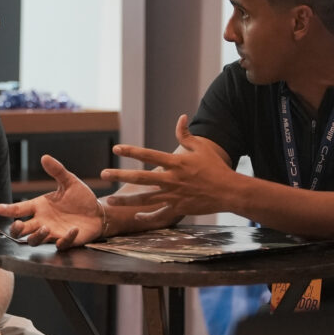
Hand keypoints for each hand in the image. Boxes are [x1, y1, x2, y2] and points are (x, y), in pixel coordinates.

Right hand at [0, 155, 103, 247]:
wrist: (98, 212)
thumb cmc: (80, 197)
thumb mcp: (69, 182)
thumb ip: (57, 171)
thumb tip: (45, 157)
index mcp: (40, 206)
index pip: (19, 209)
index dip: (8, 209)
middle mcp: (42, 221)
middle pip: (21, 230)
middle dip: (17, 229)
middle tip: (18, 224)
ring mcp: (53, 232)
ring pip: (35, 240)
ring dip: (37, 236)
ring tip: (45, 228)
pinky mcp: (66, 240)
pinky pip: (61, 244)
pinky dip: (65, 239)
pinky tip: (73, 230)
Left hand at [101, 114, 235, 223]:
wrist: (229, 191)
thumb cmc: (215, 167)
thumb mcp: (201, 148)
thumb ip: (186, 134)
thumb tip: (181, 117)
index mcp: (175, 162)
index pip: (148, 155)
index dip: (131, 151)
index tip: (116, 148)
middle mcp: (171, 179)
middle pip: (141, 177)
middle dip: (120, 174)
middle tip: (103, 173)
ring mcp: (174, 196)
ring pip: (144, 199)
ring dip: (126, 199)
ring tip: (110, 200)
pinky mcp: (178, 209)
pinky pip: (159, 215)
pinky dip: (147, 217)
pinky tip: (136, 217)